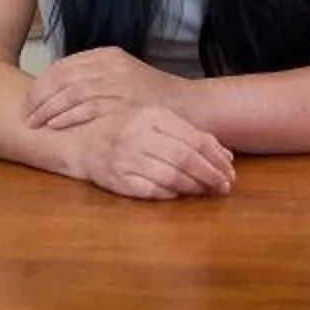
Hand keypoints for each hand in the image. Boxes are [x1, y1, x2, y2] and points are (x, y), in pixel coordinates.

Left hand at [24, 46, 190, 132]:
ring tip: (35, 124)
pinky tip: (56, 127)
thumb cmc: (153, 98)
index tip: (28, 102)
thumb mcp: (123, 77)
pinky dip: (68, 117)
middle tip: (26, 116)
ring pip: (71, 92)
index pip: (62, 66)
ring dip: (49, 110)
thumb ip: (95, 79)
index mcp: (107, 55)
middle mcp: (110, 65)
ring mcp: (118, 83)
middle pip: (62, 78)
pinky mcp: (124, 102)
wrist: (190, 107)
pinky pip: (88, 108)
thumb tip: (61, 89)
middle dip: (39, 98)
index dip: (41, 85)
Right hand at [65, 104, 234, 199]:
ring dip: (195, 187)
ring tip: (208, 191)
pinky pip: (152, 191)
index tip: (230, 170)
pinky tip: (182, 194)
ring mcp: (126, 158)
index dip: (217, 157)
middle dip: (211, 175)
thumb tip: (225, 154)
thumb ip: (187, 132)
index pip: (193, 138)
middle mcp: (138, 135)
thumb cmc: (122, 128)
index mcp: (150, 115)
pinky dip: (171, 194)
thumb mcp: (153, 120)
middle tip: (225, 186)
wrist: (79, 142)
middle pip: (185, 159)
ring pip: (172, 177)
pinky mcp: (117, 181)